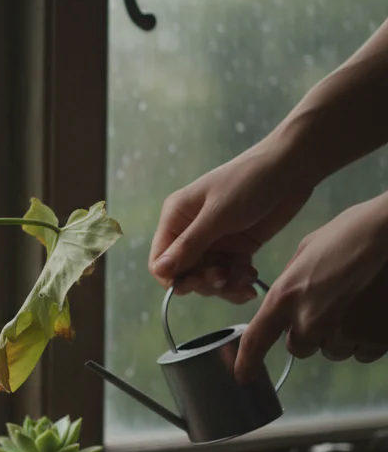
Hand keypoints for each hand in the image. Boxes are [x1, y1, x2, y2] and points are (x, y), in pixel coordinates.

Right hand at [149, 138, 315, 302]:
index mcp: (176, 219)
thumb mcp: (217, 215)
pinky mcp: (238, 247)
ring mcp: (215, 241)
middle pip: (186, 273)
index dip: (173, 278)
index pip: (161, 260)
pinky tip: (252, 280)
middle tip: (224, 279)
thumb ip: (189, 246)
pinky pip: (231, 274)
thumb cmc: (247, 183)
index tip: (195, 283)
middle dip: (204, 282)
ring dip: (225, 285)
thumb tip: (159, 271)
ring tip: (245, 282)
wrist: (291, 167)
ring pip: (209, 277)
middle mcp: (191, 232)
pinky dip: (240, 281)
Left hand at [236, 195, 387, 381]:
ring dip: (340, 335)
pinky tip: (375, 311)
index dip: (247, 362)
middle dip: (310, 333)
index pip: (256, 339)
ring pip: (334, 351)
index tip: (243, 377)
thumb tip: (286, 302)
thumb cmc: (354, 232)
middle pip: (300, 348)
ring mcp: (344, 333)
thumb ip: (291, 281)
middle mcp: (310, 321)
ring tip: (358, 302)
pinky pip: (363, 353)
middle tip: (331, 305)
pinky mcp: (376, 340)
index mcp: (286, 296)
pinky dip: (367, 338)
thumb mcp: (308, 250)